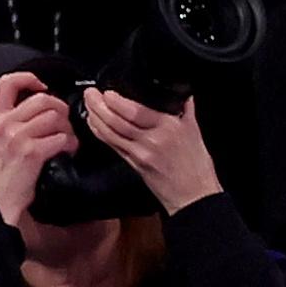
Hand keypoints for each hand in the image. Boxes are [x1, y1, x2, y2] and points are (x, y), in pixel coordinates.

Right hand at [0, 71, 77, 227]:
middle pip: (43, 99)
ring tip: (66, 140)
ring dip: (68, 128)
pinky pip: (62, 137)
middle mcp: (4, 124)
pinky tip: (67, 152)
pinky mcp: (31, 152)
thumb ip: (13, 119)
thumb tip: (42, 103)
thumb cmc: (3, 173)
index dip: (30, 78)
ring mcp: (17, 137)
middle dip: (61, 109)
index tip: (43, 87)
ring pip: (55, 116)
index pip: (7, 83)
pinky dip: (70, 144)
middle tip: (64, 124)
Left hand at [79, 89, 225, 214]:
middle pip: (118, 122)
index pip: (136, 112)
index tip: (106, 91)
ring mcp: (139, 154)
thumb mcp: (195, 130)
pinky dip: (101, 133)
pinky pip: (113, 145)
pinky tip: (95, 125)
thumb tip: (180, 94)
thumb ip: (185, 109)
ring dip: (96, 118)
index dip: (117, 102)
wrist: (193, 195)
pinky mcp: (133, 164)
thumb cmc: (197, 165)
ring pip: (110, 134)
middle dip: (99, 106)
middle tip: (90, 93)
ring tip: (88, 105)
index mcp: (169, 128)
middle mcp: (151, 140)